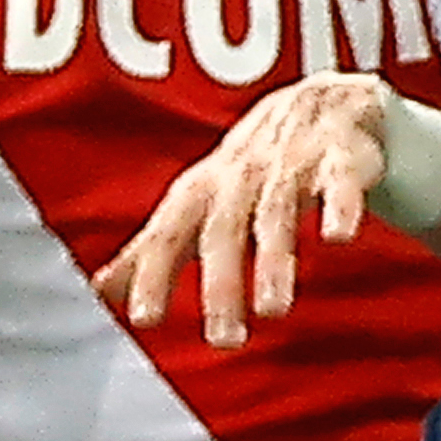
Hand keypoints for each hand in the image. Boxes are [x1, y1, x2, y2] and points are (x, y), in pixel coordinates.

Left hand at [98, 74, 396, 348]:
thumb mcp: (197, 204)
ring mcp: (292, 163)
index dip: (154, 274)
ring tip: (273, 310)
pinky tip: (339, 236)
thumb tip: (99, 292)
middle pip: (224, 230)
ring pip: (278, 212)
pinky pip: (340, 180)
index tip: (145, 320)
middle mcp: (242, 176)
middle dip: (222, 284)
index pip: (170, 235)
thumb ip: (153, 249)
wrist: (319, 100)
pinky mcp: (341, 155)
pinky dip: (339, 205)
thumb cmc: (249, 168)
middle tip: (224, 340)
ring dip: (274, 259)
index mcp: (203, 192)